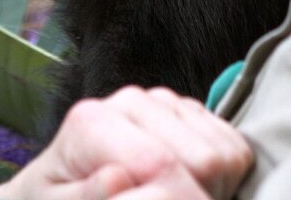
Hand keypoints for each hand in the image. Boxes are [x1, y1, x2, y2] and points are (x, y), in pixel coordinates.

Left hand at [0, 85, 252, 199]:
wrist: (59, 184)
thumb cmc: (56, 199)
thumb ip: (85, 197)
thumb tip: (117, 180)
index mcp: (93, 121)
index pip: (160, 165)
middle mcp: (130, 101)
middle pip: (204, 160)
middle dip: (196, 199)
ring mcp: (161, 100)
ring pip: (225, 152)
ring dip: (213, 191)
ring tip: (172, 199)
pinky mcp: (186, 110)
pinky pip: (233, 145)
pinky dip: (224, 178)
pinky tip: (189, 188)